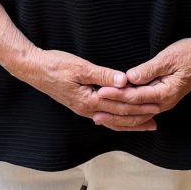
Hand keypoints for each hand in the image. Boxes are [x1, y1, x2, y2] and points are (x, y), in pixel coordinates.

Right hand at [21, 49, 161, 131]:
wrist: (34, 69)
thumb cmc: (55, 65)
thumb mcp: (79, 66)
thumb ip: (102, 74)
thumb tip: (123, 80)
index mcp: (88, 100)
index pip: (119, 106)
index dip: (139, 106)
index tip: (155, 104)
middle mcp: (87, 109)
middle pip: (118, 117)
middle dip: (139, 118)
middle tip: (157, 117)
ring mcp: (83, 109)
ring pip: (112, 121)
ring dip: (130, 123)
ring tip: (146, 124)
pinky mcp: (81, 105)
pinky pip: (104, 117)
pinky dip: (117, 120)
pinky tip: (124, 120)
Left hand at [95, 32, 190, 120]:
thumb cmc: (189, 54)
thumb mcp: (168, 58)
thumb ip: (149, 69)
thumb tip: (130, 77)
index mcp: (166, 92)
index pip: (136, 97)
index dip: (117, 95)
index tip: (101, 91)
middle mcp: (164, 102)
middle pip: (134, 111)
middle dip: (113, 111)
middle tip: (94, 109)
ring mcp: (163, 103)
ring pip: (137, 116)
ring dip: (118, 118)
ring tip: (100, 117)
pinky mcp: (160, 100)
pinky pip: (141, 112)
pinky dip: (127, 115)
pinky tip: (116, 116)